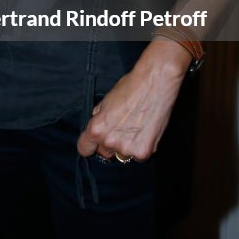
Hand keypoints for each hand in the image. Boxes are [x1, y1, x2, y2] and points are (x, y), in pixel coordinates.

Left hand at [76, 38, 190, 161]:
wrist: (155, 82)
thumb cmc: (130, 87)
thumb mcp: (106, 100)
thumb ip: (99, 116)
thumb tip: (97, 123)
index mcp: (96, 129)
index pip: (84, 148)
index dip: (90, 145)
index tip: (95, 143)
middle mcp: (109, 141)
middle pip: (104, 152)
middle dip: (110, 144)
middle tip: (122, 129)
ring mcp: (127, 149)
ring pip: (123, 155)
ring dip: (127, 146)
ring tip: (136, 127)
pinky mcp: (144, 152)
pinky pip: (138, 156)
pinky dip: (142, 146)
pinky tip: (146, 131)